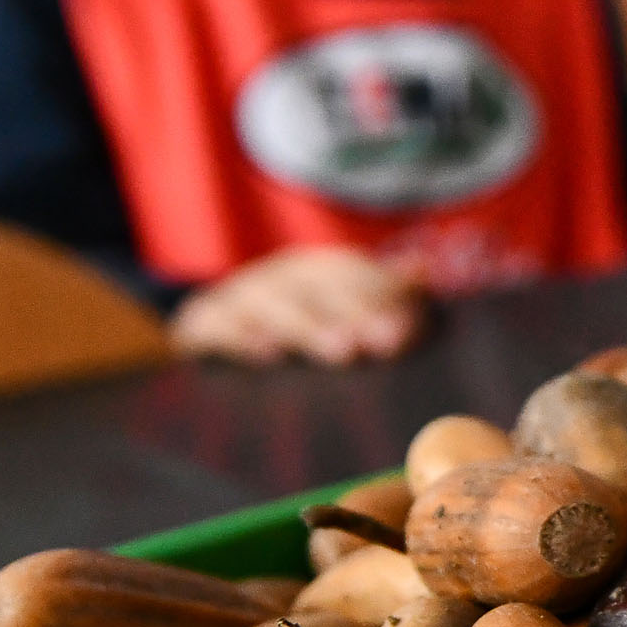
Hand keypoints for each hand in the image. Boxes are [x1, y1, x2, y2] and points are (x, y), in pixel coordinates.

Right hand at [171, 246, 425, 366]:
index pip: (352, 272)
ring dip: (308, 325)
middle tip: (387, 342)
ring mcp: (240, 297)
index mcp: (315, 270)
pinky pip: (218, 325)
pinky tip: (267, 357)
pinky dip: (239, 337)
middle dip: (355, 310)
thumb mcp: (334, 302)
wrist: (207, 324)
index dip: (383, 294)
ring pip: (273, 304)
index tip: (411, 330)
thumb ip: (381, 291)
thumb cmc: (291, 319)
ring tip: (343, 352)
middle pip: (318, 285)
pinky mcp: (203, 323)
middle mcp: (279, 277)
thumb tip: (423, 269)